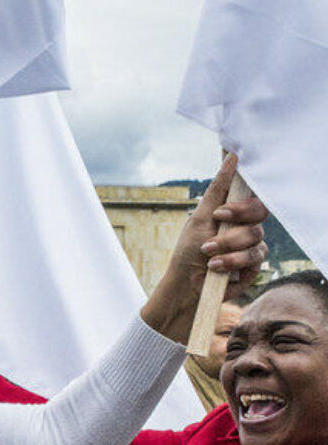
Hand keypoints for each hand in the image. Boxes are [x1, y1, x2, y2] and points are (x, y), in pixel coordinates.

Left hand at [142, 154, 267, 342]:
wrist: (185, 286)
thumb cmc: (187, 251)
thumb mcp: (199, 218)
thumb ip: (218, 190)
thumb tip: (232, 157)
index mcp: (233, 213)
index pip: (252, 196)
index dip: (244, 200)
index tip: (222, 211)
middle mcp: (245, 227)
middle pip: (260, 213)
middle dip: (235, 221)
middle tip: (216, 225)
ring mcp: (251, 246)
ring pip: (256, 237)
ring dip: (228, 246)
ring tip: (207, 254)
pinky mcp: (255, 267)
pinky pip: (256, 258)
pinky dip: (232, 262)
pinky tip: (215, 267)